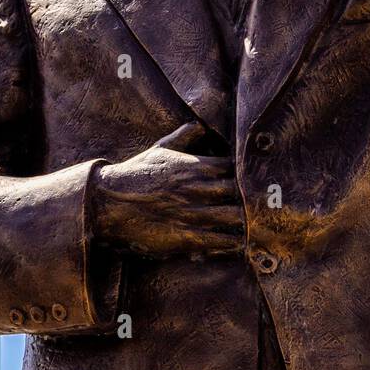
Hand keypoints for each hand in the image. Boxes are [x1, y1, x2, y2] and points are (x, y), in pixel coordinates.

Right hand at [91, 121, 244, 258]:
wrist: (107, 202)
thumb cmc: (134, 174)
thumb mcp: (159, 150)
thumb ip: (183, 137)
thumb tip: (199, 124)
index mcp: (192, 166)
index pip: (233, 168)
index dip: (244, 175)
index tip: (251, 181)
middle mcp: (195, 188)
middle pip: (238, 192)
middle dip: (250, 199)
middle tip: (262, 205)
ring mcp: (191, 213)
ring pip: (232, 216)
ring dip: (245, 222)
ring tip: (256, 226)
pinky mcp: (183, 236)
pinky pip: (216, 240)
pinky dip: (231, 242)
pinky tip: (240, 244)